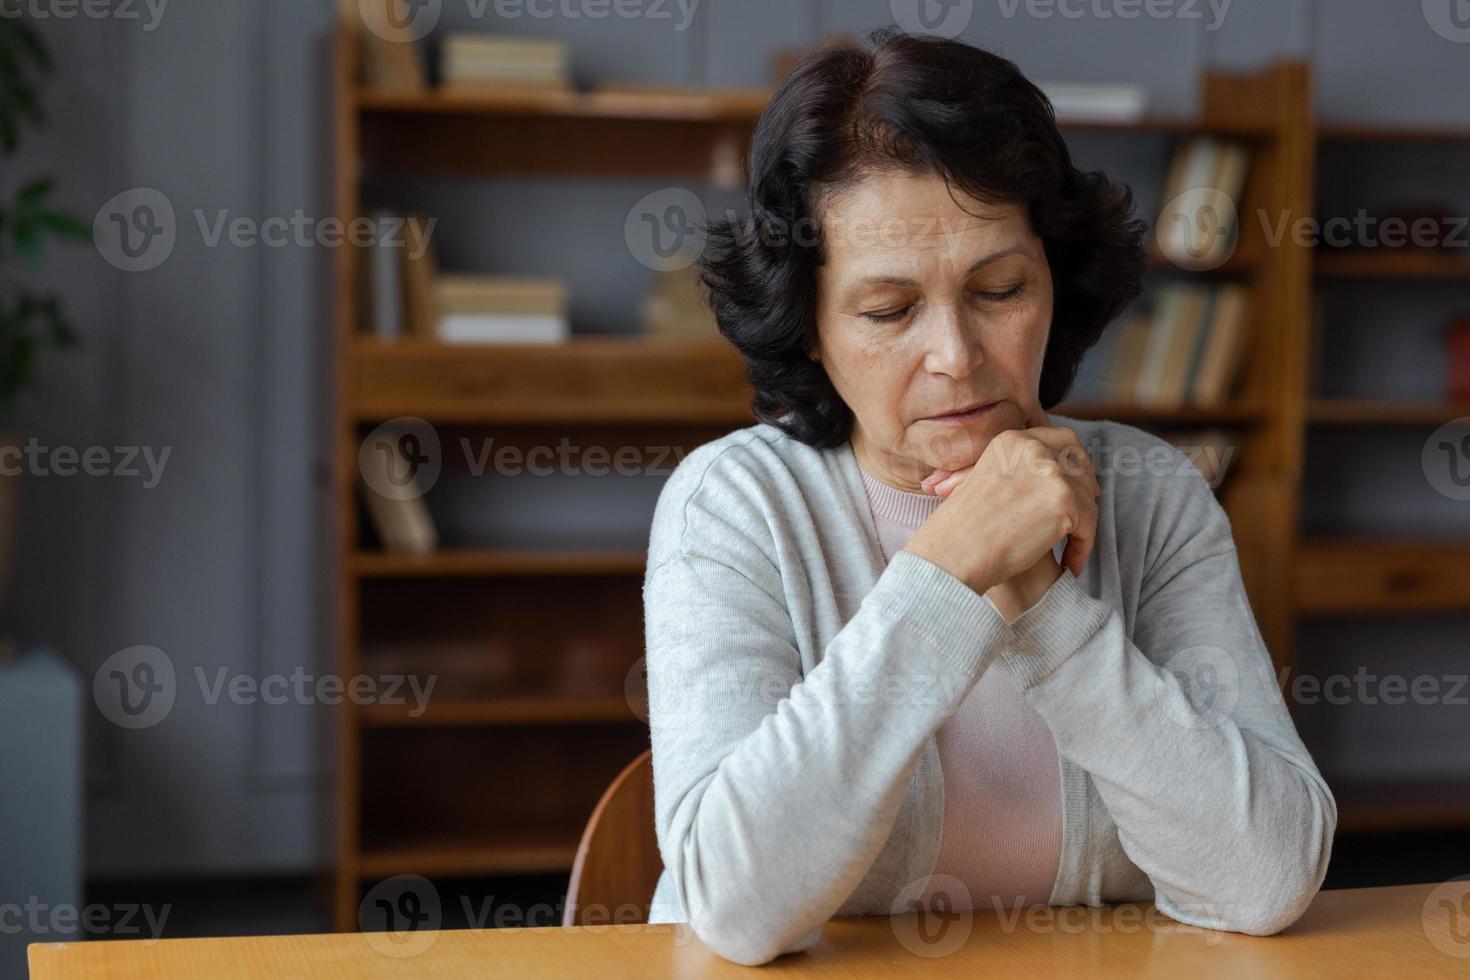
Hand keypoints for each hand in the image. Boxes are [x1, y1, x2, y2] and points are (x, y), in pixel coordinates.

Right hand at [900, 403, 1100, 618]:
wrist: (955, 551)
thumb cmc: (961, 530)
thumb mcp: (983, 482)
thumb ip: (1016, 473)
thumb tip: (1051, 482)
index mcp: (1011, 441)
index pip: (1060, 439)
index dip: (1075, 460)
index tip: (1079, 480)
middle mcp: (1033, 449)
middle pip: (1080, 461)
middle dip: (1088, 483)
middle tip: (1088, 505)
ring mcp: (1051, 473)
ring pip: (1086, 497)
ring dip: (1082, 525)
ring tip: (1071, 549)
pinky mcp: (1064, 501)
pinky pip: (1088, 526)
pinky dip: (1082, 547)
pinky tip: (1069, 564)